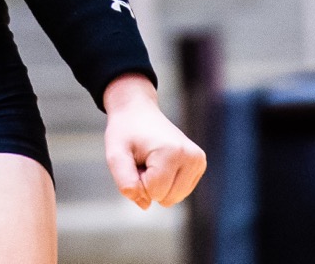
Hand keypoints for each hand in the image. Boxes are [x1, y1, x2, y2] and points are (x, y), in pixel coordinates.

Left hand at [101, 75, 206, 209]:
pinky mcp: (199, 164)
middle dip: (148, 184)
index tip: (136, 158)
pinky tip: (161, 162)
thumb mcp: (115, 154)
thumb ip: (125, 181)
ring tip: (151, 160)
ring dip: (157, 184)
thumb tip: (145, 204)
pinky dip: (167, 183)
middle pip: (166, 198)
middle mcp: (191, 157)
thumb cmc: (125, 132)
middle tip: (143, 159)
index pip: (153, 192)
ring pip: (174, 198)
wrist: (138, 110)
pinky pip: (180, 192)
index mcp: (172, 152)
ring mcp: (198, 160)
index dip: (138, 179)